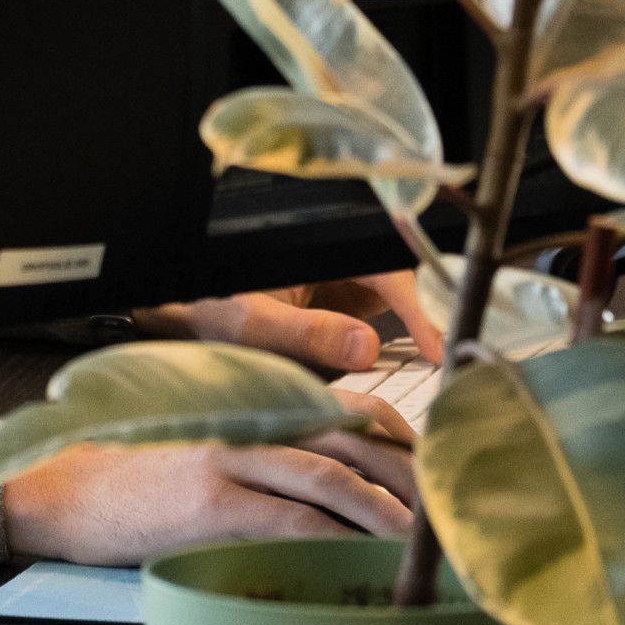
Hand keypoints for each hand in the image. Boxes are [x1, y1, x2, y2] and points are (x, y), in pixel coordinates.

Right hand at [0, 417, 417, 563]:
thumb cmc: (144, 482)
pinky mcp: (212, 500)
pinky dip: (332, 536)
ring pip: (329, 474)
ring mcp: (232, 458)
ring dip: (382, 508)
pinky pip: (289, 517)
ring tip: (419, 539)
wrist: (69, 492)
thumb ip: (271, 460)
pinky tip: (359, 554)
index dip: (401, 440)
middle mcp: (250, 423)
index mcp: (256, 410)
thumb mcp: (216, 454)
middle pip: (352, 436)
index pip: (349, 410)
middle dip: (407, 475)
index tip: (436, 473)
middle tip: (445, 511)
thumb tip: (342, 493)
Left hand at [133, 277, 442, 374]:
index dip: (419, 312)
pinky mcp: (338, 302)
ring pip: (391, 302)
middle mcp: (338, 256)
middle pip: (398, 284)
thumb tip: (368, 348)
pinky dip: (390, 344)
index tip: (437, 351)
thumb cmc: (209, 304)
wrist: (181, 307)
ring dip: (410, 334)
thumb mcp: (256, 323)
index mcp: (324, 246)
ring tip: (428, 377)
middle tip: (443, 370)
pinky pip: (375, 318)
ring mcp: (340, 279)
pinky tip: (396, 375)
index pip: (389, 273)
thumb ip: (309, 334)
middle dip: (423, 323)